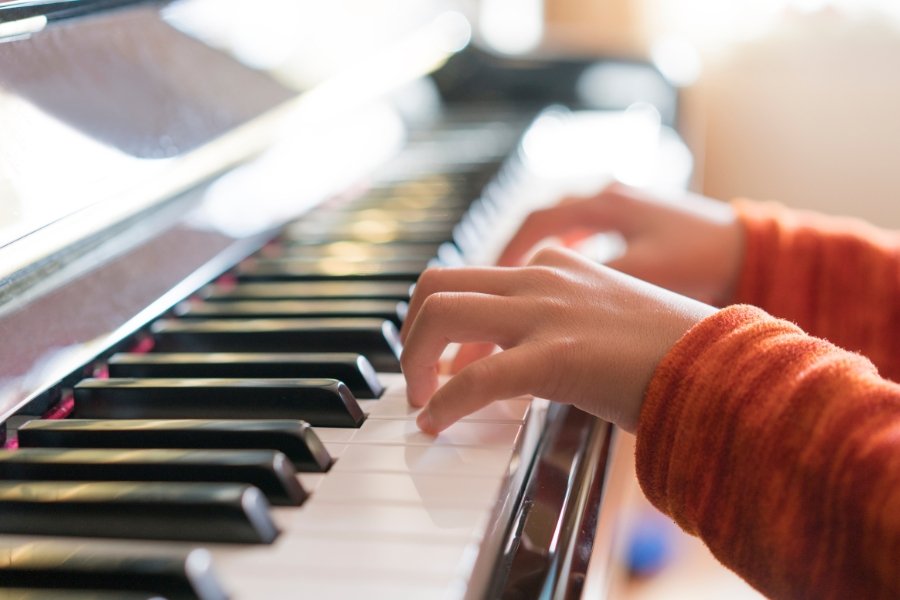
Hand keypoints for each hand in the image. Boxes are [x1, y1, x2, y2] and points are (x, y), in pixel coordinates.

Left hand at [400, 247, 715, 434]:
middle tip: (416, 373)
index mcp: (554, 265)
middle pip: (437, 282)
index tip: (436, 351)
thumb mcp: (607, 311)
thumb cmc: (671, 348)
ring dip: (413, 359)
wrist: (720, 363)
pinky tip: (436, 425)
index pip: (470, 272)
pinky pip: (475, 379)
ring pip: (441, 314)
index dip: (440, 312)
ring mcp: (545, 313)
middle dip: (410, 329)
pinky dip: (444, 404)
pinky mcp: (555, 356)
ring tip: (423, 399)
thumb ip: (562, 316)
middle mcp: (540, 278)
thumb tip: (524, 355)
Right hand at [498, 182, 743, 305]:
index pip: (536, 219)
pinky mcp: (631, 225)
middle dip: (511, 252)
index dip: (506, 248)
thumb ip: (593, 279)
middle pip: (540, 220)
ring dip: (531, 258)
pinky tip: (554, 290)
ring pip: (558, 230)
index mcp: (604, 202)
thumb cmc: (704, 257)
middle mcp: (606, 197)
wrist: (753, 251)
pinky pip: (580, 238)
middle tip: (489, 287)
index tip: (487, 277)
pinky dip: (559, 261)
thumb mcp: (644, 271)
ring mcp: (619, 208)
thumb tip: (549, 299)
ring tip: (511, 293)